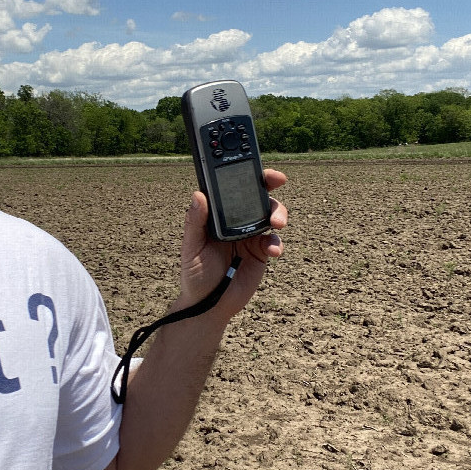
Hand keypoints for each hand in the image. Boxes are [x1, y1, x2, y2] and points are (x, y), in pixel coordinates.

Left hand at [177, 169, 287, 321]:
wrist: (209, 305)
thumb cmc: (195, 274)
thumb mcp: (192, 247)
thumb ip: (195, 222)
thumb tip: (198, 195)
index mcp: (219, 214)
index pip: (232, 187)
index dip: (245, 173)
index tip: (254, 164)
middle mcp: (237, 220)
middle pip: (258, 195)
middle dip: (270, 185)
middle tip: (278, 181)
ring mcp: (252, 235)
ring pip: (271, 215)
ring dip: (278, 213)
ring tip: (277, 223)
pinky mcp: (262, 252)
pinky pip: (274, 242)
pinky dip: (276, 243)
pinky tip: (272, 250)